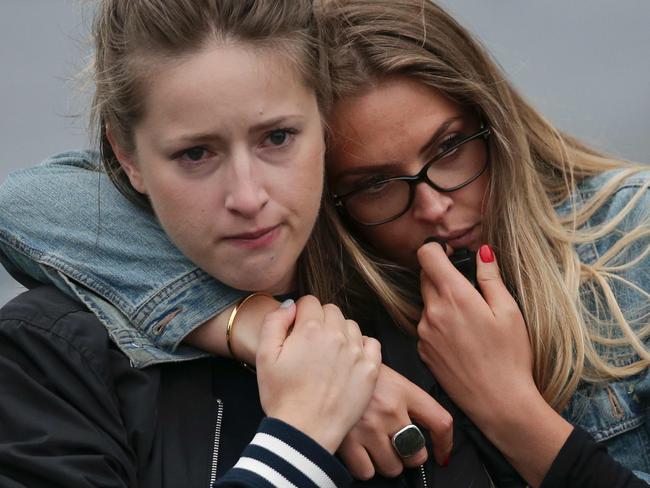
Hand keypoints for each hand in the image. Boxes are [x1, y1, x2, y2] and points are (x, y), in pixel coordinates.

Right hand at [256, 295, 380, 453]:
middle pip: (331, 310)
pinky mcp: (370, 370)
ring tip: (328, 354)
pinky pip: (371, 343)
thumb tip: (290, 305)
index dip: (300, 314)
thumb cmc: (281, 397)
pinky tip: (348, 359)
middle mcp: (337, 335)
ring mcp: (357, 352)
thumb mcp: (264, 356)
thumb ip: (274, 322)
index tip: (296, 330)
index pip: (309, 301)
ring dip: (340, 332)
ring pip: (350, 325)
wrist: (304, 432)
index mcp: (310, 329)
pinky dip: (361, 346)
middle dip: (320, 320)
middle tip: (310, 344)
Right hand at [337, 364, 452, 479]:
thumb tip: (423, 424)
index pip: (440, 422)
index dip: (445, 443)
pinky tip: (360, 453)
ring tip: (377, 449)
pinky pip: (366, 471)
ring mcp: (369, 427)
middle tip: (398, 447)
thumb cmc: (355, 371)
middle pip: (416, 454)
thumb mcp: (386, 373)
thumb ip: (407, 397)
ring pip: (392, 467)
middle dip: (409, 456)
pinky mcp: (347, 440)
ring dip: (387, 463)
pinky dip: (365, 467)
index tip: (441, 453)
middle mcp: (390, 410)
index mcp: (403, 390)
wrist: (322, 364)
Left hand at [416, 243, 534, 424]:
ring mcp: (423, 332)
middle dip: (442, 276)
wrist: (499, 402)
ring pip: (426, 302)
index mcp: (453, 296)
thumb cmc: (510, 356)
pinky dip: (439, 324)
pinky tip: (461, 340)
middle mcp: (432, 311)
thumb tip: (482, 251)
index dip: (438, 249)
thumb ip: (490, 277)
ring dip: (442, 302)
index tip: (452, 255)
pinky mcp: (422, 349)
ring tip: (469, 322)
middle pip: (425, 277)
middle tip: (468, 291)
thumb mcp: (508, 311)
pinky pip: (426, 325)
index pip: (426, 255)